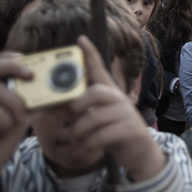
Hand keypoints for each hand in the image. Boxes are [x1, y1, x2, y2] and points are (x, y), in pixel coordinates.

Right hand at [0, 54, 32, 191]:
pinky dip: (5, 121)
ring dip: (15, 104)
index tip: (28, 60)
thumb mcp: (16, 120)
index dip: (10, 58)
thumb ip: (25, 105)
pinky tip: (3, 132)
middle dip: (12, 66)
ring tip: (20, 119)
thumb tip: (46, 93)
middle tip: (31, 75)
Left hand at [67, 36, 165, 181]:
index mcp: (109, 93)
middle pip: (94, 93)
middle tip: (68, 118)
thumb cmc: (111, 133)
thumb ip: (77, 113)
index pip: (100, 69)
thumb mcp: (93, 121)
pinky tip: (85, 148)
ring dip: (78, 132)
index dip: (90, 54)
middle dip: (76, 107)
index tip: (80, 39)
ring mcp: (126, 113)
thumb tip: (53, 106)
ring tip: (76, 140)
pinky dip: (87, 144)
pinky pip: (100, 136)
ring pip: (93, 118)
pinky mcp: (129, 129)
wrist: (138, 152)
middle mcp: (119, 99)